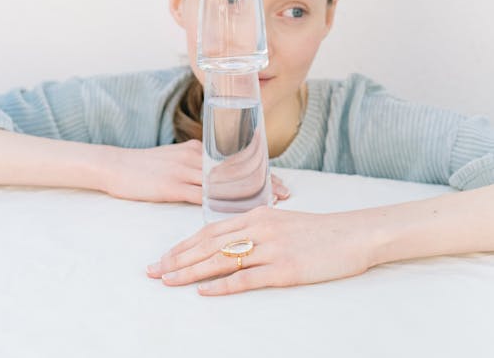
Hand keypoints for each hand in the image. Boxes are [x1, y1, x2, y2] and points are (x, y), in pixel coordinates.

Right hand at [103, 140, 289, 204]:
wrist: (115, 165)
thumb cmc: (145, 165)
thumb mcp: (175, 158)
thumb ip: (197, 165)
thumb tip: (217, 177)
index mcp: (198, 148)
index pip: (236, 158)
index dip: (260, 170)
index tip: (280, 182)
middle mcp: (196, 156)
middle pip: (236, 168)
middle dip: (262, 181)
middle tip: (284, 193)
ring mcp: (184, 170)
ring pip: (224, 182)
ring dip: (248, 193)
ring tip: (269, 204)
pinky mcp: (172, 186)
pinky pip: (202, 196)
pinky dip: (221, 203)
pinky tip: (236, 213)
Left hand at [146, 205, 376, 294]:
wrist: (353, 234)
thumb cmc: (319, 231)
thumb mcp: (283, 221)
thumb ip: (256, 227)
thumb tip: (230, 241)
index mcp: (257, 215)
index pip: (210, 229)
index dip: (184, 244)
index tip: (164, 257)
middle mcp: (259, 228)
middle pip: (209, 244)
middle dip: (178, 259)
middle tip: (153, 271)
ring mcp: (271, 249)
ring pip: (221, 260)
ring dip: (191, 272)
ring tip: (168, 281)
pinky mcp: (285, 269)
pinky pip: (247, 278)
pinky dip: (222, 285)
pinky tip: (204, 292)